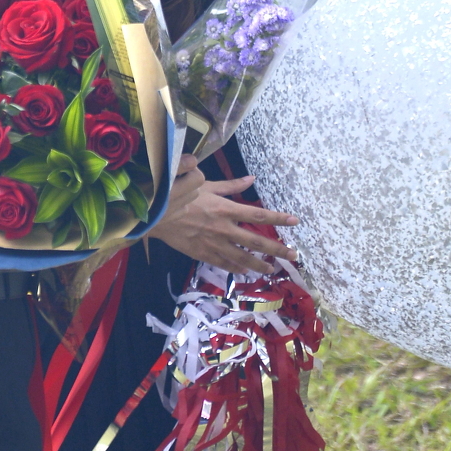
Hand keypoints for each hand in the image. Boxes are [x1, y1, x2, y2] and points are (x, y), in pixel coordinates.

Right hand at [148, 173, 299, 276]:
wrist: (155, 214)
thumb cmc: (180, 194)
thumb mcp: (206, 185)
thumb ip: (231, 185)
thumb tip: (251, 179)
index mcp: (226, 209)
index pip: (259, 215)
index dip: (278, 219)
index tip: (295, 222)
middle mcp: (224, 229)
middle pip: (257, 242)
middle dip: (277, 249)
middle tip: (294, 256)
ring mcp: (214, 244)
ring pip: (242, 258)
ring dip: (260, 265)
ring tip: (273, 270)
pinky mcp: (202, 254)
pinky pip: (223, 263)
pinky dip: (236, 268)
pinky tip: (245, 272)